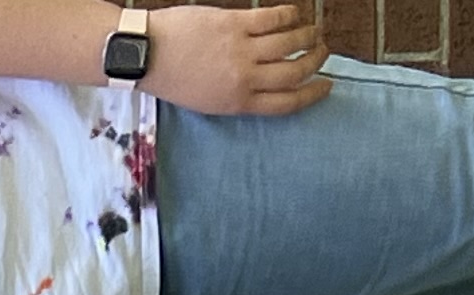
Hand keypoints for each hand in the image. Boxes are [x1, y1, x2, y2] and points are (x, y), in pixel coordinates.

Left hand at [141, 0, 336, 113]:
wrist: (146, 54)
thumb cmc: (173, 79)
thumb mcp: (206, 102)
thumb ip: (238, 96)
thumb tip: (266, 86)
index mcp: (237, 102)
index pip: (287, 102)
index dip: (312, 94)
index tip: (327, 85)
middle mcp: (244, 78)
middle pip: (295, 72)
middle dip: (316, 62)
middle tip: (323, 52)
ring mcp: (241, 49)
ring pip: (290, 42)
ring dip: (309, 35)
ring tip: (315, 32)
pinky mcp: (235, 23)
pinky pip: (273, 18)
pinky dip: (290, 15)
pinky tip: (295, 13)